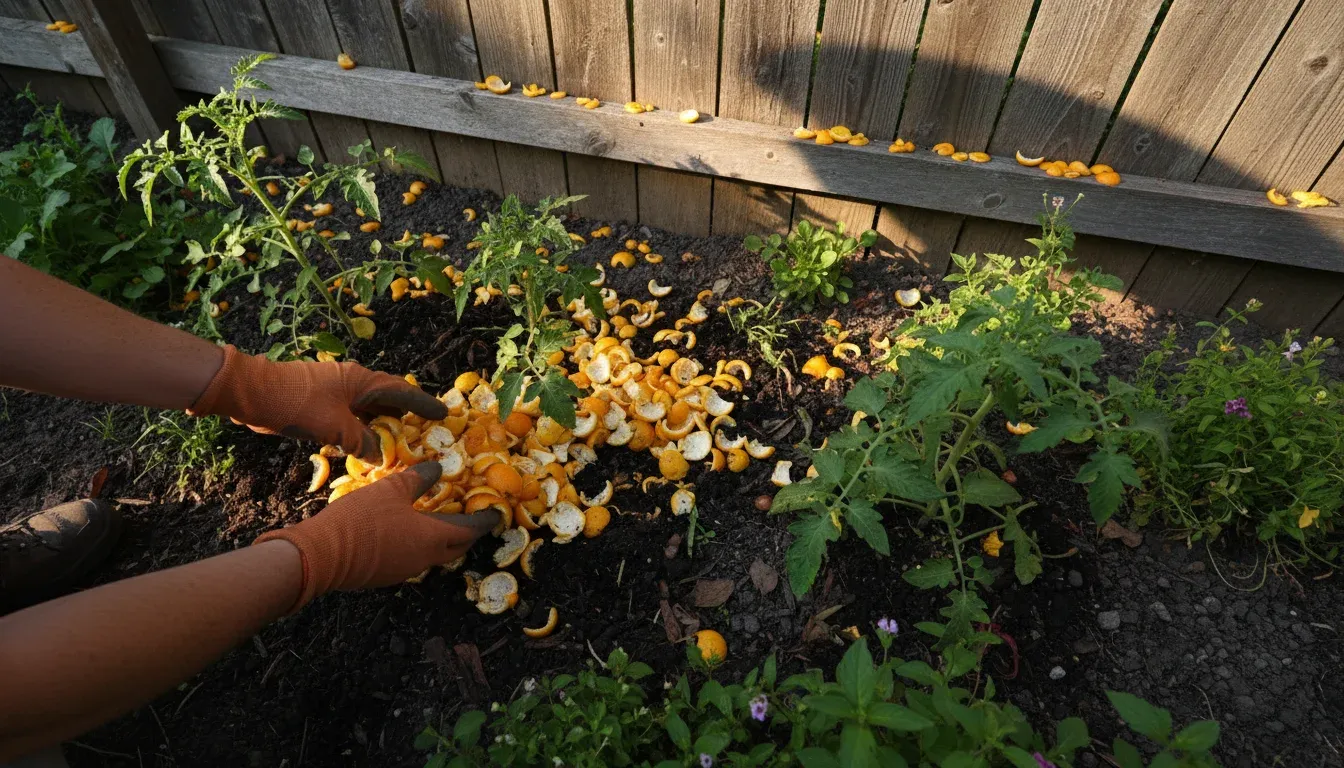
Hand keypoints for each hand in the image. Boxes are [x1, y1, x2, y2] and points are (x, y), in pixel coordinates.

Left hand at [189, 345, 446, 459]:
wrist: (253, 393)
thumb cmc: (298, 405)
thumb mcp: (336, 429)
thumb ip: (363, 443)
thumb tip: (380, 456)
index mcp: (361, 381)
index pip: (402, 391)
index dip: (423, 404)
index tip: (443, 414)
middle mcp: (352, 381)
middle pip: (387, 396)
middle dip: (405, 412)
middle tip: (423, 428)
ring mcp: (335, 389)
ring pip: (367, 406)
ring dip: (382, 421)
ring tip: (398, 438)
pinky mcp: (319, 401)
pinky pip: (350, 413)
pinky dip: (362, 426)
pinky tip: (364, 442)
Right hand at [256, 462, 498, 609]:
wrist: (321, 556)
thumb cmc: (361, 519)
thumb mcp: (391, 489)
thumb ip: (419, 478)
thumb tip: (439, 469)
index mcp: (432, 538)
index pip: (470, 530)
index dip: (485, 519)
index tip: (496, 511)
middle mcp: (424, 559)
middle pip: (455, 547)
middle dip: (468, 533)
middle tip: (472, 517)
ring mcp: (404, 570)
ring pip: (433, 555)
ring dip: (441, 540)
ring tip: (440, 520)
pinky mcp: (386, 575)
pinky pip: (413, 559)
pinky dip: (419, 545)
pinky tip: (408, 531)